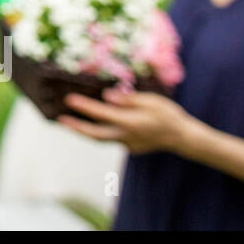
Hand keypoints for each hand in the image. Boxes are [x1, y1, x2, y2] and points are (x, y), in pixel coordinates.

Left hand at [58, 87, 194, 154]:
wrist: (183, 137)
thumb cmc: (168, 114)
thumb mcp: (151, 100)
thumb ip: (128, 99)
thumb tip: (107, 96)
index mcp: (131, 123)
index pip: (102, 114)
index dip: (84, 106)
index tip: (69, 99)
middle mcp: (126, 137)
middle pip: (94, 134)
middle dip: (75, 127)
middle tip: (59, 119)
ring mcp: (128, 144)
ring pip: (101, 139)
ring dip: (84, 131)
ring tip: (69, 122)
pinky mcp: (130, 147)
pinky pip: (111, 139)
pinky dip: (99, 132)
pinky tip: (92, 124)